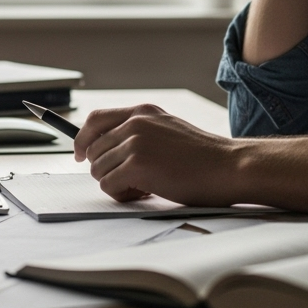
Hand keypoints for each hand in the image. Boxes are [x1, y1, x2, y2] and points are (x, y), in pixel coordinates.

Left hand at [73, 104, 241, 205]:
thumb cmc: (203, 157)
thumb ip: (139, 132)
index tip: (79, 154)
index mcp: (142, 111)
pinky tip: (146, 193)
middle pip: (93, 150)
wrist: (229, 167)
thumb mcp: (168, 130)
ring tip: (145, 187)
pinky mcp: (137, 165)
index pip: (95, 119)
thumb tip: (106, 149)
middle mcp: (135, 122)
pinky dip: (122, 195)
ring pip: (98, 170)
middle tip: (132, 181)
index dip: (81, 139)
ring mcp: (135, 143)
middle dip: (106, 170)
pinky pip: (109, 186)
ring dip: (116, 184)